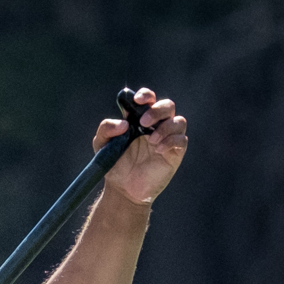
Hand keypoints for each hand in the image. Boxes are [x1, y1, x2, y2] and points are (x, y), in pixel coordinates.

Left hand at [93, 87, 187, 204]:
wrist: (123, 188)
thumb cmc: (114, 163)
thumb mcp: (102, 145)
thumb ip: (106, 129)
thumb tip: (123, 123)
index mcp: (139, 119)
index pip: (149, 99)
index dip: (146, 95)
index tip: (138, 100)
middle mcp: (156, 125)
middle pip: (168, 105)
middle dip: (157, 110)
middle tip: (143, 122)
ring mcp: (167, 138)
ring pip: (179, 121)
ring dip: (165, 127)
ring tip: (151, 140)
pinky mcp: (175, 153)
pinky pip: (182, 140)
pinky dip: (171, 141)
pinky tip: (158, 150)